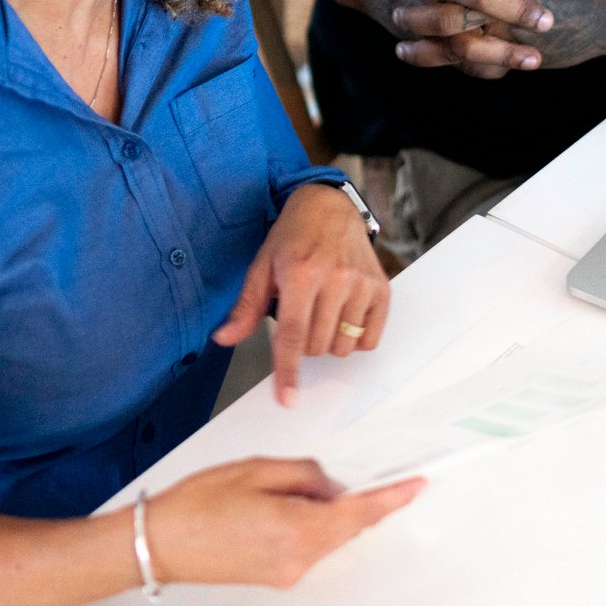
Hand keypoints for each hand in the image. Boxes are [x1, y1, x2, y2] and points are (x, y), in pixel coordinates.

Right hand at [144, 457, 424, 588]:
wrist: (159, 544)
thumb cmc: (198, 504)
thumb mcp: (256, 470)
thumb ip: (304, 474)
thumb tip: (331, 485)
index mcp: (298, 529)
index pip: (360, 513)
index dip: (391, 497)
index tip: (415, 485)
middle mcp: (299, 559)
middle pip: (347, 526)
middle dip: (356, 500)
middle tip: (349, 473)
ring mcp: (289, 572)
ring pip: (328, 535)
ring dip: (326, 511)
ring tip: (282, 487)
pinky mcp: (277, 577)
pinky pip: (309, 545)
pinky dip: (308, 524)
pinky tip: (281, 506)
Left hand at [213, 183, 389, 405]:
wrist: (329, 207)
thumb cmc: (292, 237)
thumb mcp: (261, 266)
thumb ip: (246, 307)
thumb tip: (224, 338)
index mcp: (300, 274)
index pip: (293, 336)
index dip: (288, 372)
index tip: (287, 399)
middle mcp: (336, 279)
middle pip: (317, 346)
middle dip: (304, 343)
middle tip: (301, 315)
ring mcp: (362, 284)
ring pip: (343, 347)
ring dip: (328, 342)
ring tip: (322, 313)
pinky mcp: (382, 288)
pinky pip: (370, 339)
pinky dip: (355, 339)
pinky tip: (343, 316)